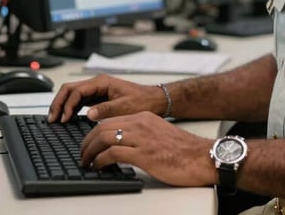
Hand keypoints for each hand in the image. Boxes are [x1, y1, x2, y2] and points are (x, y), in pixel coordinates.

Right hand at [48, 74, 165, 122]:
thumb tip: (88, 114)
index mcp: (102, 82)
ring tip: (55, 120)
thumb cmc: (142, 101)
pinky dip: (70, 108)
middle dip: (59, 103)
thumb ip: (105, 110)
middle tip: (51, 119)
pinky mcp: (98, 97)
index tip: (63, 119)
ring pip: (73, 94)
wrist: (153, 100)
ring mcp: (97, 90)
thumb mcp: (124, 107)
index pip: (76, 90)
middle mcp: (97, 83)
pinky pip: (79, 100)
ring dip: (63, 105)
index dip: (67, 105)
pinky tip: (67, 119)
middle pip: (70, 89)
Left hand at [80, 110, 216, 187]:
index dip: (94, 132)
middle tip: (82, 154)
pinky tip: (98, 167)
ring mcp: (142, 137)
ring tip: (86, 162)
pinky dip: (101, 160)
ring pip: (104, 137)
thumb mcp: (159, 135)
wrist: (202, 157)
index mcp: (145, 117)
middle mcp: (141, 123)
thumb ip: (142, 136)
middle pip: (103, 126)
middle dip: (87, 141)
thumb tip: (124, 147)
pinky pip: (114, 152)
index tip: (89, 143)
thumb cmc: (184, 151)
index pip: (111, 119)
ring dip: (90, 151)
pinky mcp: (144, 154)